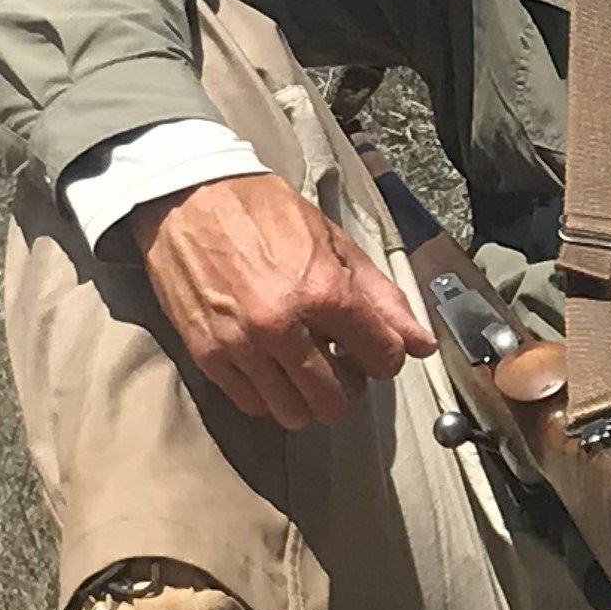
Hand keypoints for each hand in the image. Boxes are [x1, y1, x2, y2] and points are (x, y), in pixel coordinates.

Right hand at [130, 174, 434, 428]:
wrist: (189, 197)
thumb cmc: (264, 213)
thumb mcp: (336, 243)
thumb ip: (382, 297)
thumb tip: (421, 343)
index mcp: (323, 291)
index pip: (383, 358)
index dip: (387, 357)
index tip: (377, 348)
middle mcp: (282, 326)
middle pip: (336, 400)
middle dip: (349, 385)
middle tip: (343, 362)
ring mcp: (241, 345)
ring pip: (294, 413)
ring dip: (309, 397)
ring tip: (307, 366)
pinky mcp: (207, 355)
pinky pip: (252, 404)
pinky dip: (270, 395)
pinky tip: (275, 367)